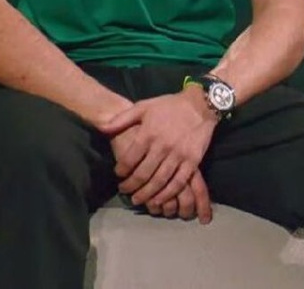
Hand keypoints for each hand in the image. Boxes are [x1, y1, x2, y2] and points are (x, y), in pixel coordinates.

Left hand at [99, 91, 217, 221]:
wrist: (201, 105)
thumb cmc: (170, 106)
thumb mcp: (144, 106)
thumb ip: (123, 118)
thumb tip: (102, 128)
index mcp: (149, 134)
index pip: (130, 159)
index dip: (121, 171)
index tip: (118, 175)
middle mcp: (162, 146)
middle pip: (143, 174)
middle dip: (131, 186)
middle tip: (125, 191)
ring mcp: (178, 155)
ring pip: (159, 181)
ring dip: (147, 194)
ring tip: (138, 199)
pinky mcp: (192, 161)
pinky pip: (178, 182)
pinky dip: (167, 194)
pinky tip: (159, 199)